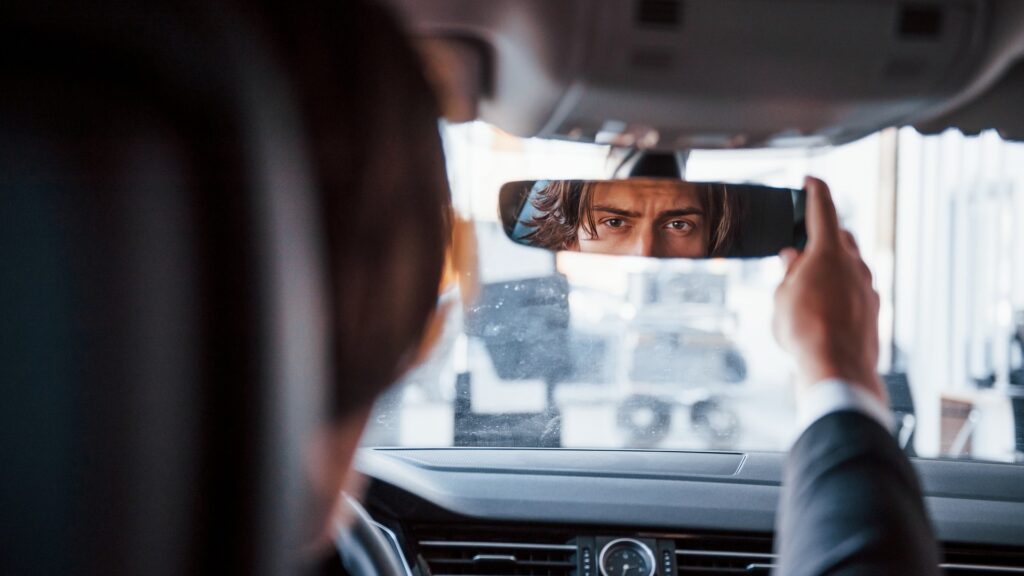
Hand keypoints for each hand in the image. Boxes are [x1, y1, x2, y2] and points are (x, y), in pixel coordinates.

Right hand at [772, 177, 885, 403]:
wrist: (837, 367)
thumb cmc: (803, 331)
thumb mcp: (782, 297)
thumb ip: (789, 272)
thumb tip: (793, 256)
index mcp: (828, 252)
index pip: (823, 209)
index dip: (815, 190)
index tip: (810, 180)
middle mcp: (854, 264)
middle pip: (841, 236)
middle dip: (824, 233)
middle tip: (803, 240)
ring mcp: (867, 286)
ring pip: (851, 263)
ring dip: (832, 264)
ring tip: (809, 280)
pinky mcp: (873, 308)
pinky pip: (856, 287)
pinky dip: (841, 287)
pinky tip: (825, 305)